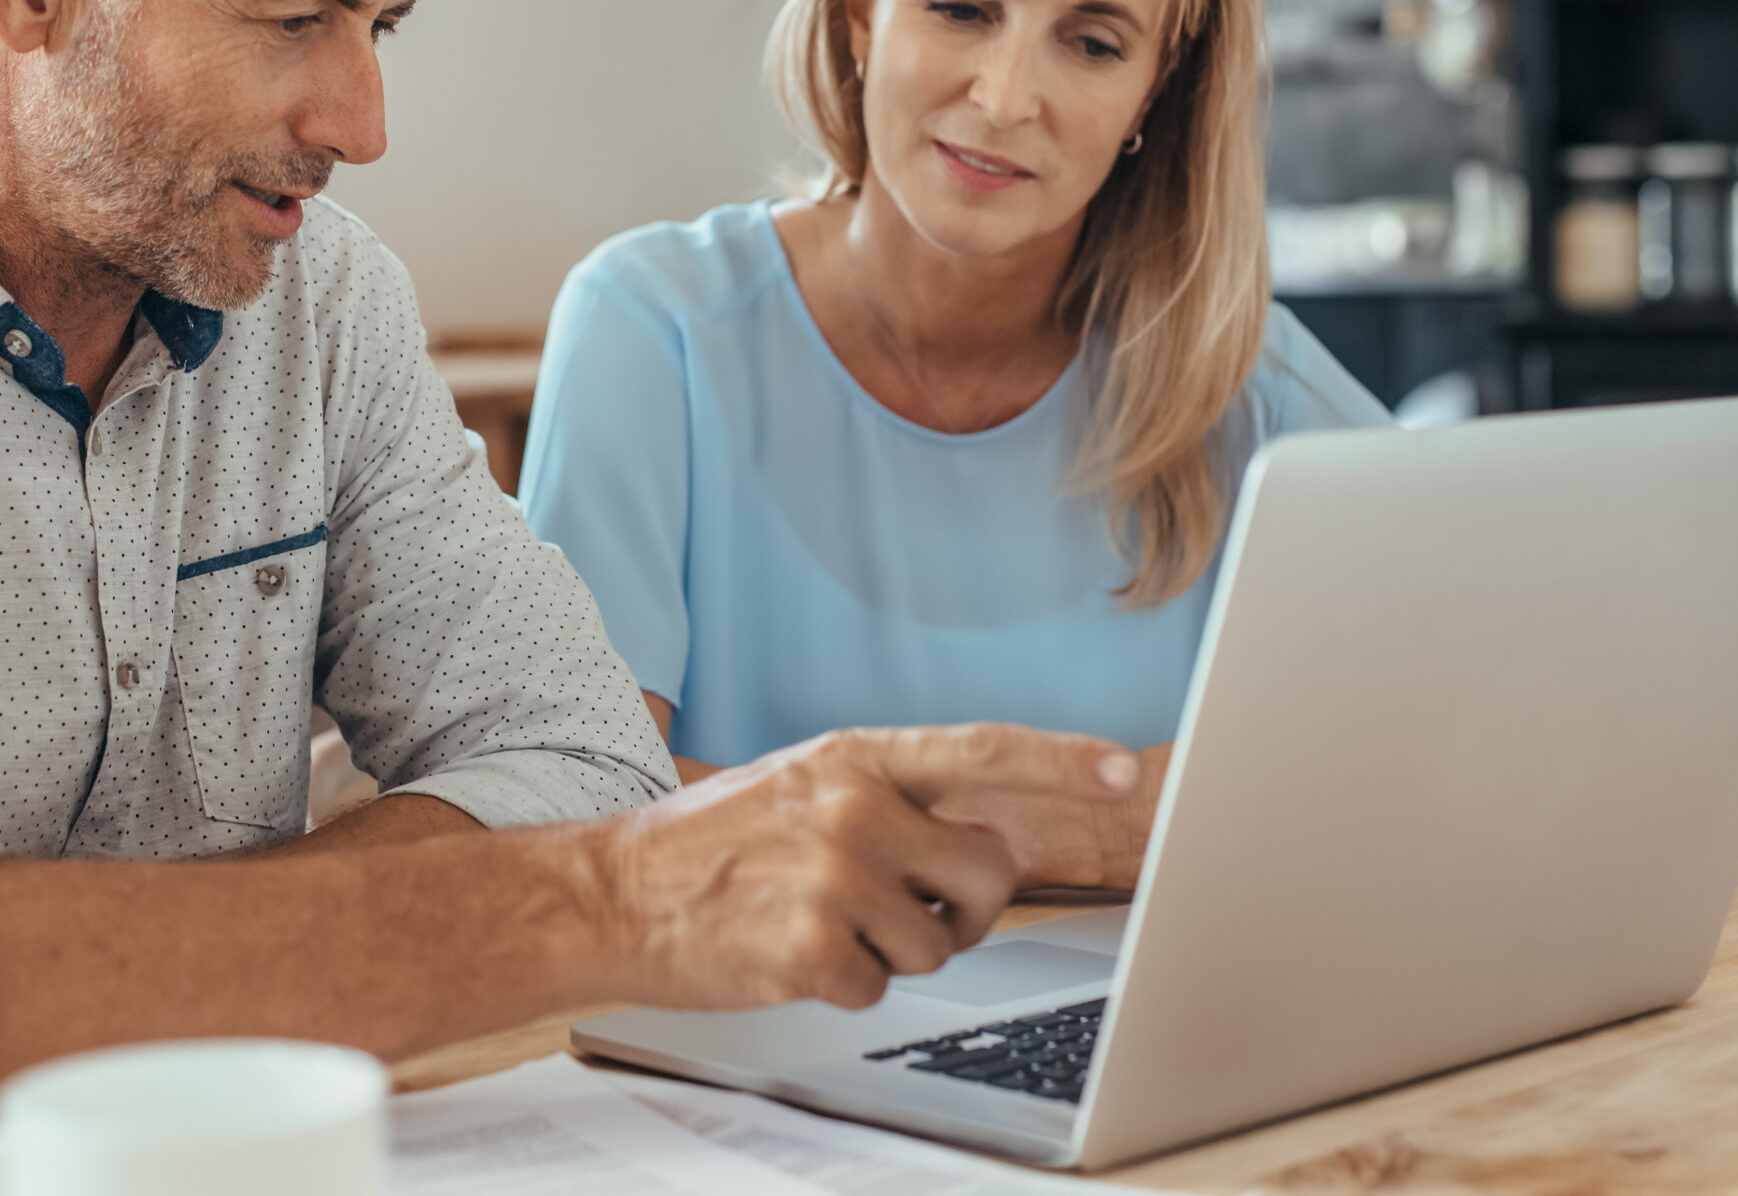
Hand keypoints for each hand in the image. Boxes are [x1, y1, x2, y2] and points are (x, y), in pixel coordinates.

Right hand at [584, 723, 1138, 1012]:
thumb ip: (887, 797)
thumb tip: (978, 845)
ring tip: (822, 923)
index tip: (1126, 770)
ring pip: (942, 941)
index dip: (1063, 761)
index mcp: (855, 758)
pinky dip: (844, 986)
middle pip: (990, 869)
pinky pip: (882, 988)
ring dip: (895, 950)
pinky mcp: (813, 947)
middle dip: (968, 904)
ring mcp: (835, 876)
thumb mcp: (800, 785)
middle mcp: (854, 807)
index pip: (984, 749)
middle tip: (904, 906)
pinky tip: (791, 956)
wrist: (610, 893)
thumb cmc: (709, 846)